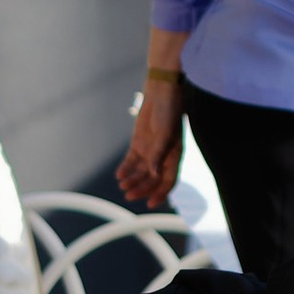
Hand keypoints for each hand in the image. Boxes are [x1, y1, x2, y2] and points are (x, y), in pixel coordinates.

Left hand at [116, 72, 184, 209]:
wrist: (161, 90)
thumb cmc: (169, 110)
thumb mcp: (166, 132)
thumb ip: (159, 154)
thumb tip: (154, 174)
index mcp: (174, 155)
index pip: (168, 180)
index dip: (160, 193)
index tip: (150, 203)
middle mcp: (163, 155)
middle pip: (152, 179)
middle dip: (141, 188)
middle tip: (128, 195)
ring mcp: (150, 149)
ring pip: (140, 171)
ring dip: (132, 179)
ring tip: (122, 185)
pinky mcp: (139, 142)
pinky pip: (131, 160)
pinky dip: (126, 168)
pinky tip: (119, 175)